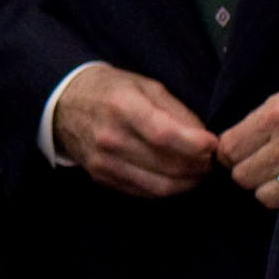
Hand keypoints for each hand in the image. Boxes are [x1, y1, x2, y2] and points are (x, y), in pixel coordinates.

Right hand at [51, 64, 218, 198]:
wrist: (64, 105)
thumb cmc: (111, 90)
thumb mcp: (145, 85)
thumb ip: (177, 111)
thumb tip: (205, 139)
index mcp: (123, 107)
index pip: (164, 135)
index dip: (195, 145)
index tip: (215, 145)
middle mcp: (110, 138)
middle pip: (167, 166)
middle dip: (200, 167)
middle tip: (214, 161)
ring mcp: (104, 162)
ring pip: (160, 186)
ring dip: (189, 183)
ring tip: (201, 172)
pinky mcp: (102, 178)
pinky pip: (145, 193)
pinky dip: (168, 188)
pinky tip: (178, 178)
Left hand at [214, 75, 278, 206]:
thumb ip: (267, 113)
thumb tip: (243, 131)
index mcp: (274, 115)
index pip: (228, 147)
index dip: (229, 152)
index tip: (237, 151)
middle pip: (241, 174)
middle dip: (246, 170)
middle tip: (259, 163)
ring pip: (260, 193)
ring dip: (265, 187)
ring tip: (277, 175)